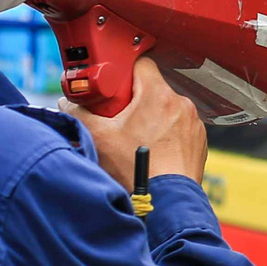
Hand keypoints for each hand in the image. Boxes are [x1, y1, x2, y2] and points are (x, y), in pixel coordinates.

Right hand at [72, 56, 207, 188]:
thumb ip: (79, 114)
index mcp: (158, 95)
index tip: (114, 85)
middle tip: (118, 116)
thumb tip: (68, 105)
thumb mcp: (99, 138)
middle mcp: (181, 104)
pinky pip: (180, 128)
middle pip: (153, 88)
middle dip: (135, 99)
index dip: (124, 71)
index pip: (141, 63)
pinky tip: (153, 150)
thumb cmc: (138, 170)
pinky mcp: (199, 141)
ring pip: (167, 109)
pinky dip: (167, 134)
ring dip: (152, 117)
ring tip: (134, 138)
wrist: (167, 202)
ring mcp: (193, 124)